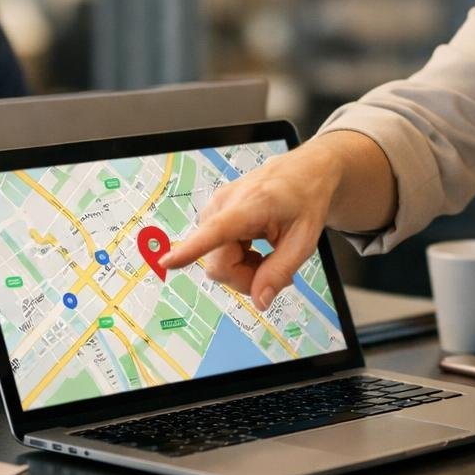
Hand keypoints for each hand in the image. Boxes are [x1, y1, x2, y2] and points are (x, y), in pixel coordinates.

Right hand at [157, 142, 340, 309]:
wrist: (305, 172)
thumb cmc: (306, 200)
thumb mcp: (304, 240)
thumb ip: (279, 272)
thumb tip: (259, 302)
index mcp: (251, 205)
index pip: (217, 230)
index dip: (191, 249)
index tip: (168, 261)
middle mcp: (224, 203)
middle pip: (219, 265)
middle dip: (247, 278)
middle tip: (277, 274)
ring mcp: (215, 208)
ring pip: (218, 262)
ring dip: (243, 268)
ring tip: (269, 255)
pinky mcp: (213, 215)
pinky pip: (218, 252)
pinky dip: (238, 259)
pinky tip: (257, 249)